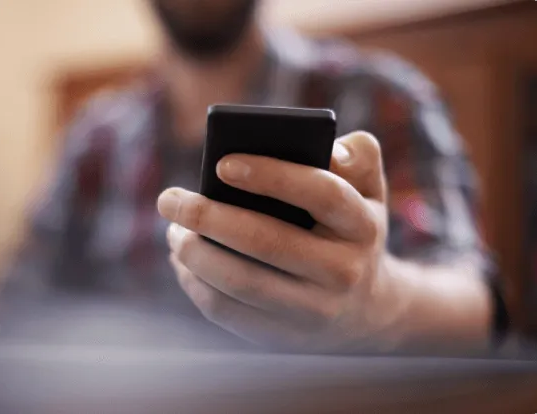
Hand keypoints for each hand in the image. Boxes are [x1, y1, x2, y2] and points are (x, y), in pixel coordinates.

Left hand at [158, 131, 416, 352]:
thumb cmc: (348, 232)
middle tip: (169, 200)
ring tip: (173, 232)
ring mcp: (314, 310)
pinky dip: (196, 285)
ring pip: (241, 281)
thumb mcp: (368, 190)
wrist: (366, 308)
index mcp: (362, 225)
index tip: (221, 165)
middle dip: (207, 217)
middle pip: (266, 241)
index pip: (321, 193)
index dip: (271, 176)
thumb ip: (358, 154)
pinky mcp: (284, 336)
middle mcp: (344, 271)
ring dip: (194, 254)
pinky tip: (183, 263)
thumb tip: (330, 149)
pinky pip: (229, 312)